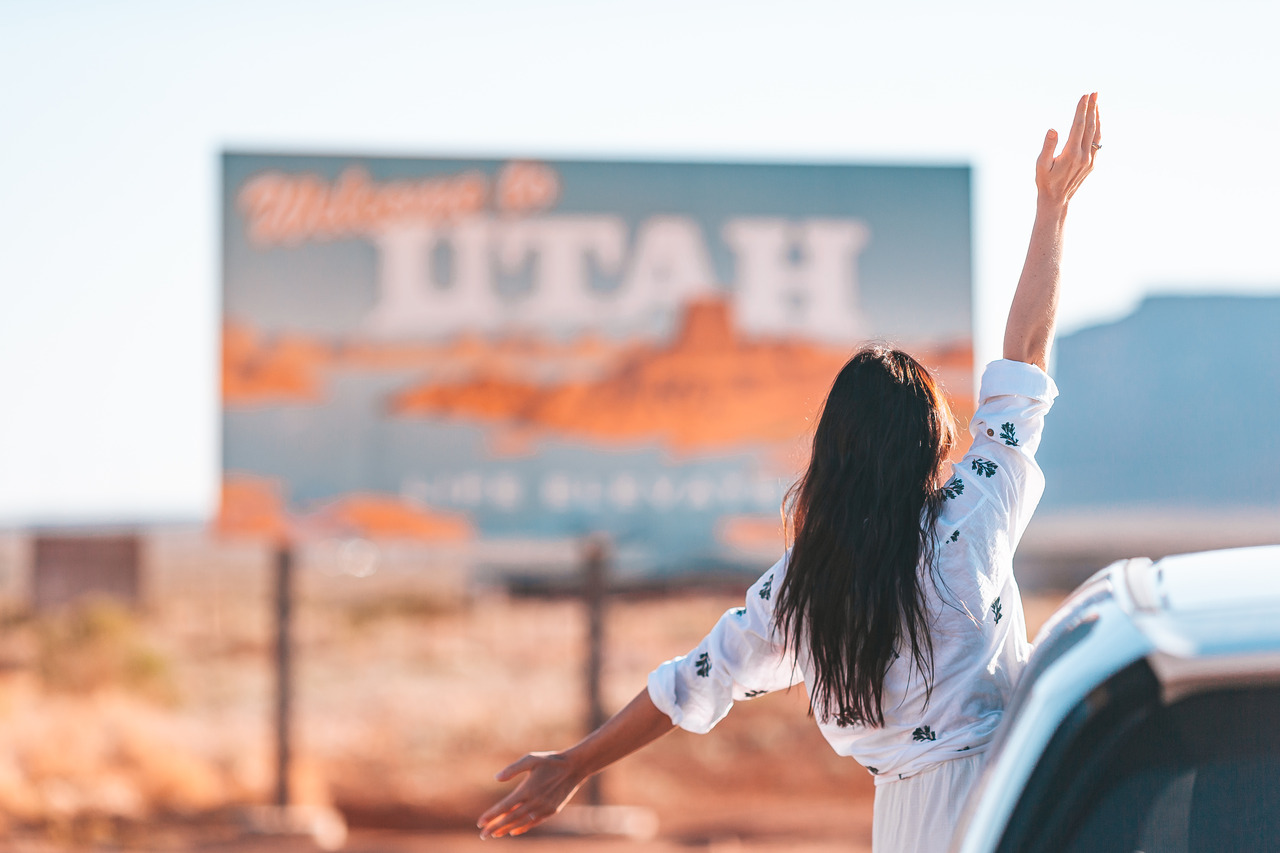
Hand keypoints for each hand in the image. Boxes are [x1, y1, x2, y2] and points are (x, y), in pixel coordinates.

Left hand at [477, 751, 585, 839]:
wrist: (575, 767)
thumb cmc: (550, 761)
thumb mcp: (531, 759)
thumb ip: (512, 769)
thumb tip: (496, 778)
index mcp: (527, 789)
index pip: (505, 807)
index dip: (492, 816)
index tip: (480, 823)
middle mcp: (534, 802)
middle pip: (511, 818)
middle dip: (495, 827)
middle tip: (483, 835)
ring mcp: (543, 808)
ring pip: (521, 822)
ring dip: (507, 829)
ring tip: (495, 834)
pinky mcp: (551, 811)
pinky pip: (534, 822)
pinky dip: (523, 828)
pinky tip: (514, 832)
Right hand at [1036, 92, 1101, 206]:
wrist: (1056, 200)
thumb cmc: (1045, 181)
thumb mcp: (1041, 165)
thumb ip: (1048, 147)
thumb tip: (1053, 129)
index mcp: (1071, 154)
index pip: (1078, 126)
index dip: (1082, 110)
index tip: (1085, 96)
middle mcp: (1084, 156)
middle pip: (1090, 126)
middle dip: (1092, 108)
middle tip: (1094, 93)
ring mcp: (1090, 159)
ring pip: (1096, 133)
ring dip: (1097, 116)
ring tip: (1097, 102)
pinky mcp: (1092, 163)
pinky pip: (1097, 141)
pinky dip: (1097, 128)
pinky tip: (1095, 121)